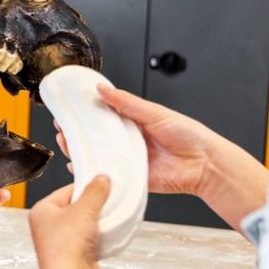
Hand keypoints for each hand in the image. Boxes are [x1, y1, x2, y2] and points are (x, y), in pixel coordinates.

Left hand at [29, 175, 109, 268]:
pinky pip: (88, 241)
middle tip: (107, 203)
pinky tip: (107, 236)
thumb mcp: (84, 209)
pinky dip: (98, 238)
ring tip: (108, 220)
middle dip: (92, 206)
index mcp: (42, 211)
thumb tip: (101, 178)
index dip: (85, 187)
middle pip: (75, 208)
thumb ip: (95, 191)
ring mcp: (59, 243)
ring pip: (83, 225)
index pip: (65, 191)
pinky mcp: (72, 256)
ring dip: (97, 223)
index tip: (101, 185)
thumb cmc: (67, 244)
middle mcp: (46, 227)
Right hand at [56, 86, 214, 196]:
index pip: (103, 117)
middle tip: (63, 129)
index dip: (86, 115)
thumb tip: (103, 89)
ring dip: (82, 152)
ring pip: (100, 157)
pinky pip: (110, 177)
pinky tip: (81, 168)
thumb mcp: (154, 112)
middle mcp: (129, 142)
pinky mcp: (132, 179)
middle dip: (77, 135)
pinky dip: (95, 174)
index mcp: (134, 123)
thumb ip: (127, 103)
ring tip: (67, 145)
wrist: (204, 164)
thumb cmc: (188, 135)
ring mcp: (129, 161)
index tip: (69, 111)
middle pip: (97, 139)